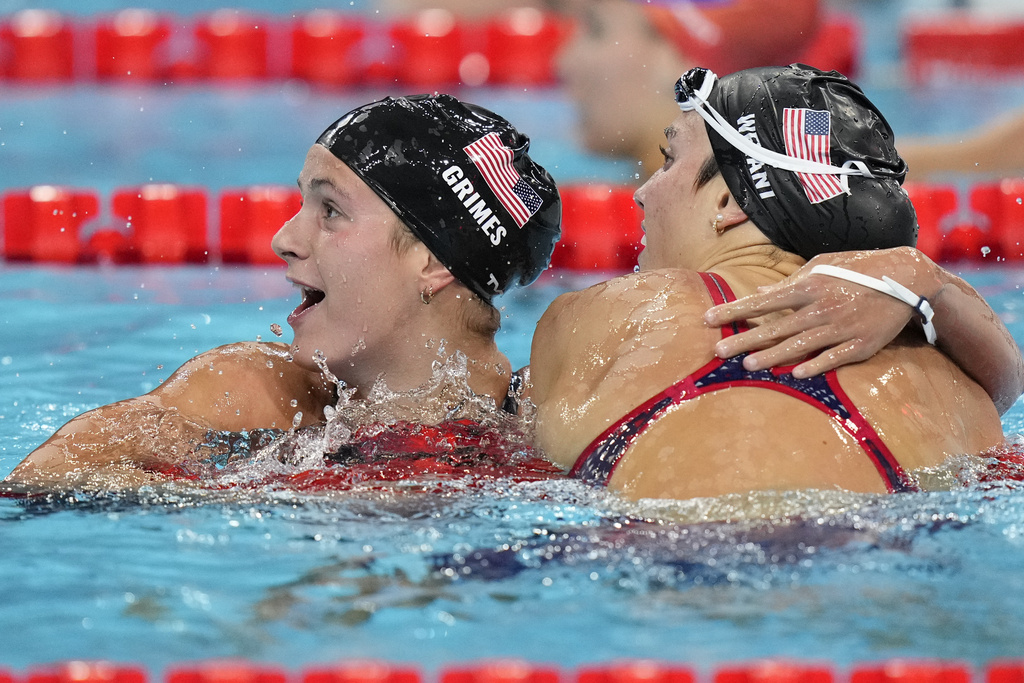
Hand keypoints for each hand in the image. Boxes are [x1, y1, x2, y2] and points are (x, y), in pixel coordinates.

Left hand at [703, 250, 938, 376]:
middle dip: (744, 340)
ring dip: (772, 356)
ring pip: (800, 345)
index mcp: (810, 285)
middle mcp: (822, 307)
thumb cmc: (859, 269)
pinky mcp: (862, 344)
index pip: (764, 300)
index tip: (709, 319)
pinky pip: (835, 358)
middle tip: (717, 351)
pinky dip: (816, 366)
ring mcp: (842, 327)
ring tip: (746, 366)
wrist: (907, 279)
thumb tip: (762, 293)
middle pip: (776, 326)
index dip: (735, 310)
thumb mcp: (824, 265)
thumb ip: (793, 281)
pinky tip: (795, 374)